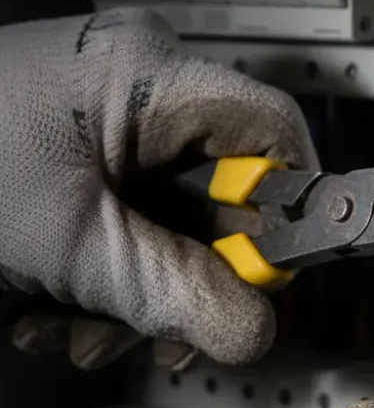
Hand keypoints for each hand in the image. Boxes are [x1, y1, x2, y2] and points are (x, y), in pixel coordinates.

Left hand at [0, 8, 316, 367]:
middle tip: (161, 334)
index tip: (267, 280)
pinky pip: (131, 220)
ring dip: (138, 291)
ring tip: (74, 328)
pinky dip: (105, 276)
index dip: (287, 212)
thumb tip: (257, 328)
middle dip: (191, 277)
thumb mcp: (65, 246)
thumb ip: (175, 293)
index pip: (276, 134)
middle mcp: (139, 84)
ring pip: (175, 221)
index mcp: (147, 72)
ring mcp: (108, 117)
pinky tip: (53, 307)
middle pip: (225, 193)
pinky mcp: (82, 148)